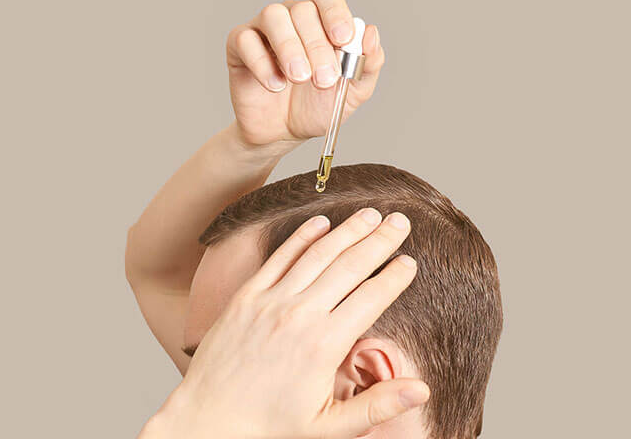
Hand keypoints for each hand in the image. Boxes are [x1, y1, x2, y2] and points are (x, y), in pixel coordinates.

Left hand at [144, 209, 428, 438]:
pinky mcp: (247, 296)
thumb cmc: (269, 427)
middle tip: (400, 221)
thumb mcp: (329, 428)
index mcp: (324, 345)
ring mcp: (271, 301)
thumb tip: (423, 389)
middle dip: (379, 241)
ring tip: (370, 214)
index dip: (394, 277)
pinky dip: (301, 237)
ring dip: (347, 231)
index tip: (410, 261)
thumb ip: (376, 405)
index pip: (371, 298)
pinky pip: (279, 258)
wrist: (208, 420)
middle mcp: (300, 314)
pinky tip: (321, 222)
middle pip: (349, 267)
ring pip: (317, 255)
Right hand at [226, 0, 384, 147]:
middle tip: (323, 80)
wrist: (283, 133)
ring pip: (273, 15)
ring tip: (299, 78)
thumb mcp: (353, 92)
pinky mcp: (239, 46)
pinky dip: (262, 63)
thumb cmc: (316, 108)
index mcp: (321, 22)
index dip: (335, 12)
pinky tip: (275, 86)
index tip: (343, 39)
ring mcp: (264, 30)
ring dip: (290, 48)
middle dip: (316, 46)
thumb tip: (371, 33)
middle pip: (303, 10)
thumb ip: (368, 64)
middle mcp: (292, 18)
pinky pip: (245, 40)